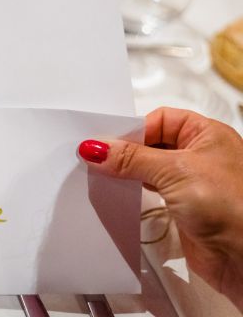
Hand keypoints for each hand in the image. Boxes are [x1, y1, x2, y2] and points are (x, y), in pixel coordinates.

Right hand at [79, 107, 242, 310]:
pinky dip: (133, 190)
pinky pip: (150, 190)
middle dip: (126, 150)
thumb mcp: (175, 171)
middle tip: (98, 158)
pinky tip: (118, 192)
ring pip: (148, 167)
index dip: (132, 129)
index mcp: (206, 134)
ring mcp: (191, 181)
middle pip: (151, 143)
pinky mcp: (182, 206)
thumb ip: (132, 158)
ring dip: (128, 171)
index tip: (106, 142)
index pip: (158, 119)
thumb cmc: (231, 206)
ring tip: (103, 174)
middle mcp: (199, 154)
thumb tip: (96, 148)